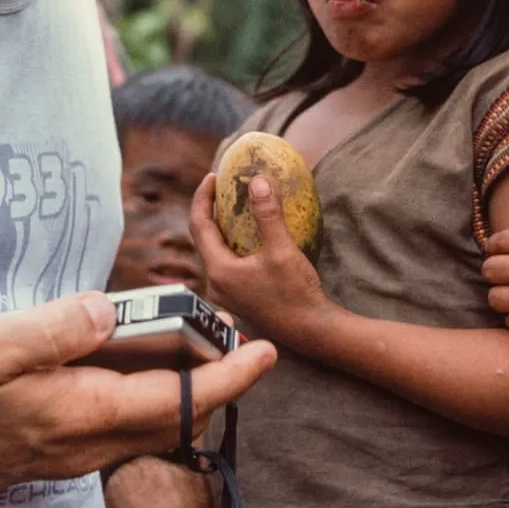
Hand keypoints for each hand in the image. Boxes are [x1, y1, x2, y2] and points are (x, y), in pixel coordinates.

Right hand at [0, 290, 275, 501]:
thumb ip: (57, 327)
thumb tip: (111, 309)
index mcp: (81, 413)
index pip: (179, 399)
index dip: (231, 376)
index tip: (267, 351)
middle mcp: (85, 442)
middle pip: (175, 417)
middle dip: (217, 380)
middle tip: (239, 336)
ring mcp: (71, 452)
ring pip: (150, 424)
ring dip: (181, 387)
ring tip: (194, 338)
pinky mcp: (55, 449)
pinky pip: (120, 426)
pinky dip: (145, 395)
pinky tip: (131, 359)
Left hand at [190, 173, 336, 350]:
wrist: (310, 331)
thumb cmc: (295, 293)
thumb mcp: (282, 250)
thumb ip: (268, 215)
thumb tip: (257, 181)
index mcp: (219, 270)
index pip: (199, 225)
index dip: (203, 197)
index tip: (213, 176)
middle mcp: (215, 283)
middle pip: (203, 237)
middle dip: (210, 209)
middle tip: (222, 187)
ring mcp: (225, 293)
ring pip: (214, 250)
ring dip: (220, 226)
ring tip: (233, 205)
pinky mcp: (237, 297)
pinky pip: (225, 261)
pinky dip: (231, 242)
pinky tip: (247, 234)